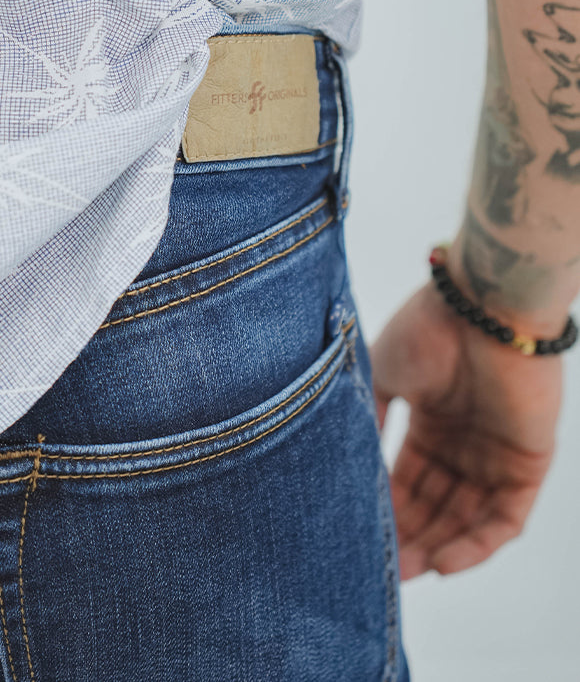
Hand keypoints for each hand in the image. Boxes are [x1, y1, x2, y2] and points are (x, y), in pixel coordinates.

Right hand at [369, 279, 562, 579]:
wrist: (482, 304)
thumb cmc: (430, 328)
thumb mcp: (382, 372)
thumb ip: (370, 415)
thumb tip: (348, 460)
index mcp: (433, 420)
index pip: (408, 480)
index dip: (386, 511)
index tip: (357, 541)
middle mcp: (466, 442)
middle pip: (436, 505)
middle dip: (409, 538)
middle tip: (378, 570)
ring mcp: (498, 453)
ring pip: (468, 519)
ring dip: (438, 548)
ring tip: (406, 573)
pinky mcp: (529, 463)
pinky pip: (506, 518)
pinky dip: (477, 545)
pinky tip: (443, 563)